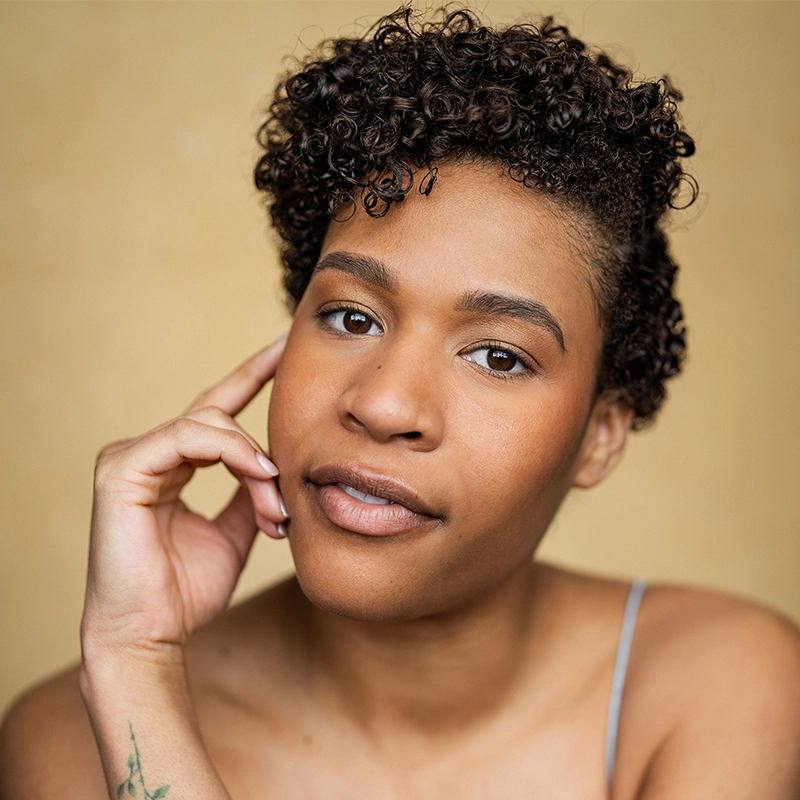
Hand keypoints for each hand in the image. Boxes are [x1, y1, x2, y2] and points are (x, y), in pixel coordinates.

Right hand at [81, 336, 286, 659]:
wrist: (150, 636)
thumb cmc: (185, 590)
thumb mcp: (237, 532)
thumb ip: (252, 494)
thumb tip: (279, 468)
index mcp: (174, 465)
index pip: (218, 408)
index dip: (253, 374)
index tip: (287, 347)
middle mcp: (151, 453)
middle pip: (217, 409)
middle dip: (262, 398)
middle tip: (308, 416)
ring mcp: (131, 457)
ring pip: (209, 422)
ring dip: (254, 458)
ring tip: (275, 496)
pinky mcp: (121, 468)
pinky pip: (186, 437)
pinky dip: (229, 451)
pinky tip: (258, 471)